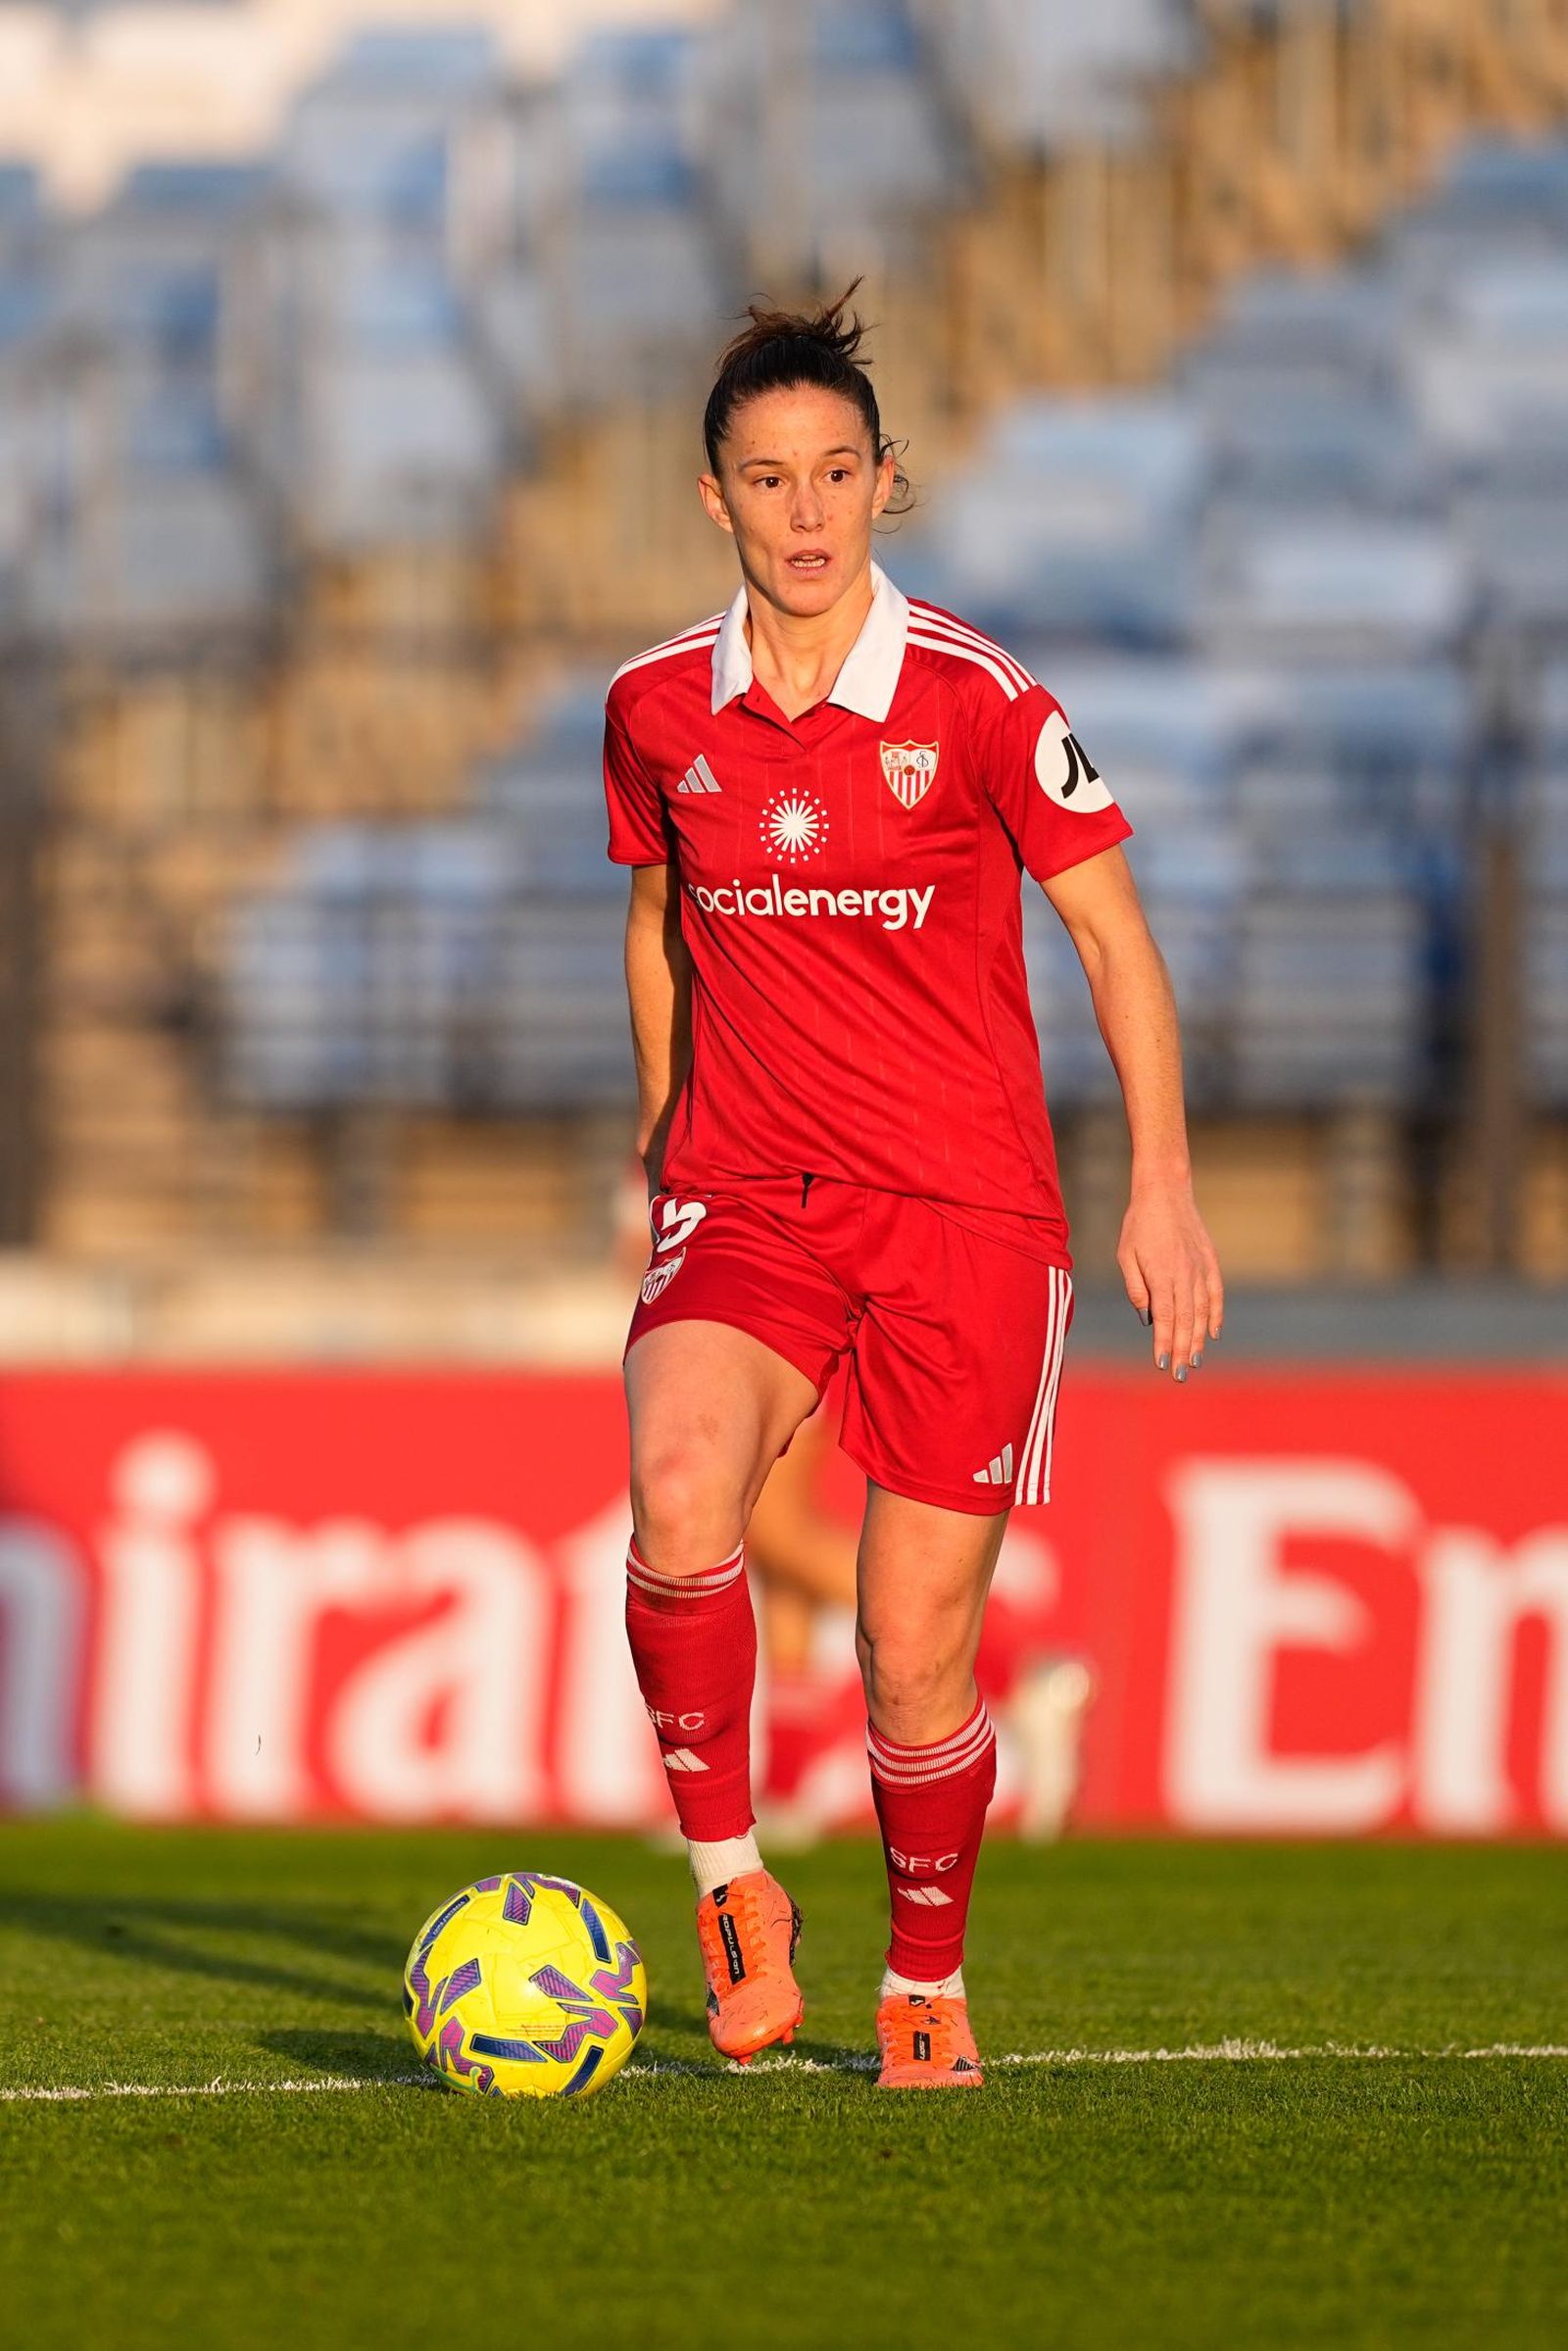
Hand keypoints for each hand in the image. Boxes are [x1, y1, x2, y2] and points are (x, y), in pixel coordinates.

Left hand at [1117, 1179, 1223, 1384]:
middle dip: (1182, 1350)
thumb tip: (1148, 1318)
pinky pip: (1216, 1294)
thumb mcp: (1126, 1255)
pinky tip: (1213, 1333)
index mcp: (1161, 1274)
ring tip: (1194, 1361)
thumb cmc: (1139, 1225)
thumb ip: (1137, 1288)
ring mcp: (1200, 1269)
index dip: (1165, 1343)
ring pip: (1202, 1312)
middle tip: (1179, 1375)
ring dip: (1199, 1339)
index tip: (1162, 1364)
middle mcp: (1184, 1275)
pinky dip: (1216, 1315)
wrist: (1166, 1192)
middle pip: (1185, 1321)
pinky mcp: (1210, 1262)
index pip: (1165, 1318)